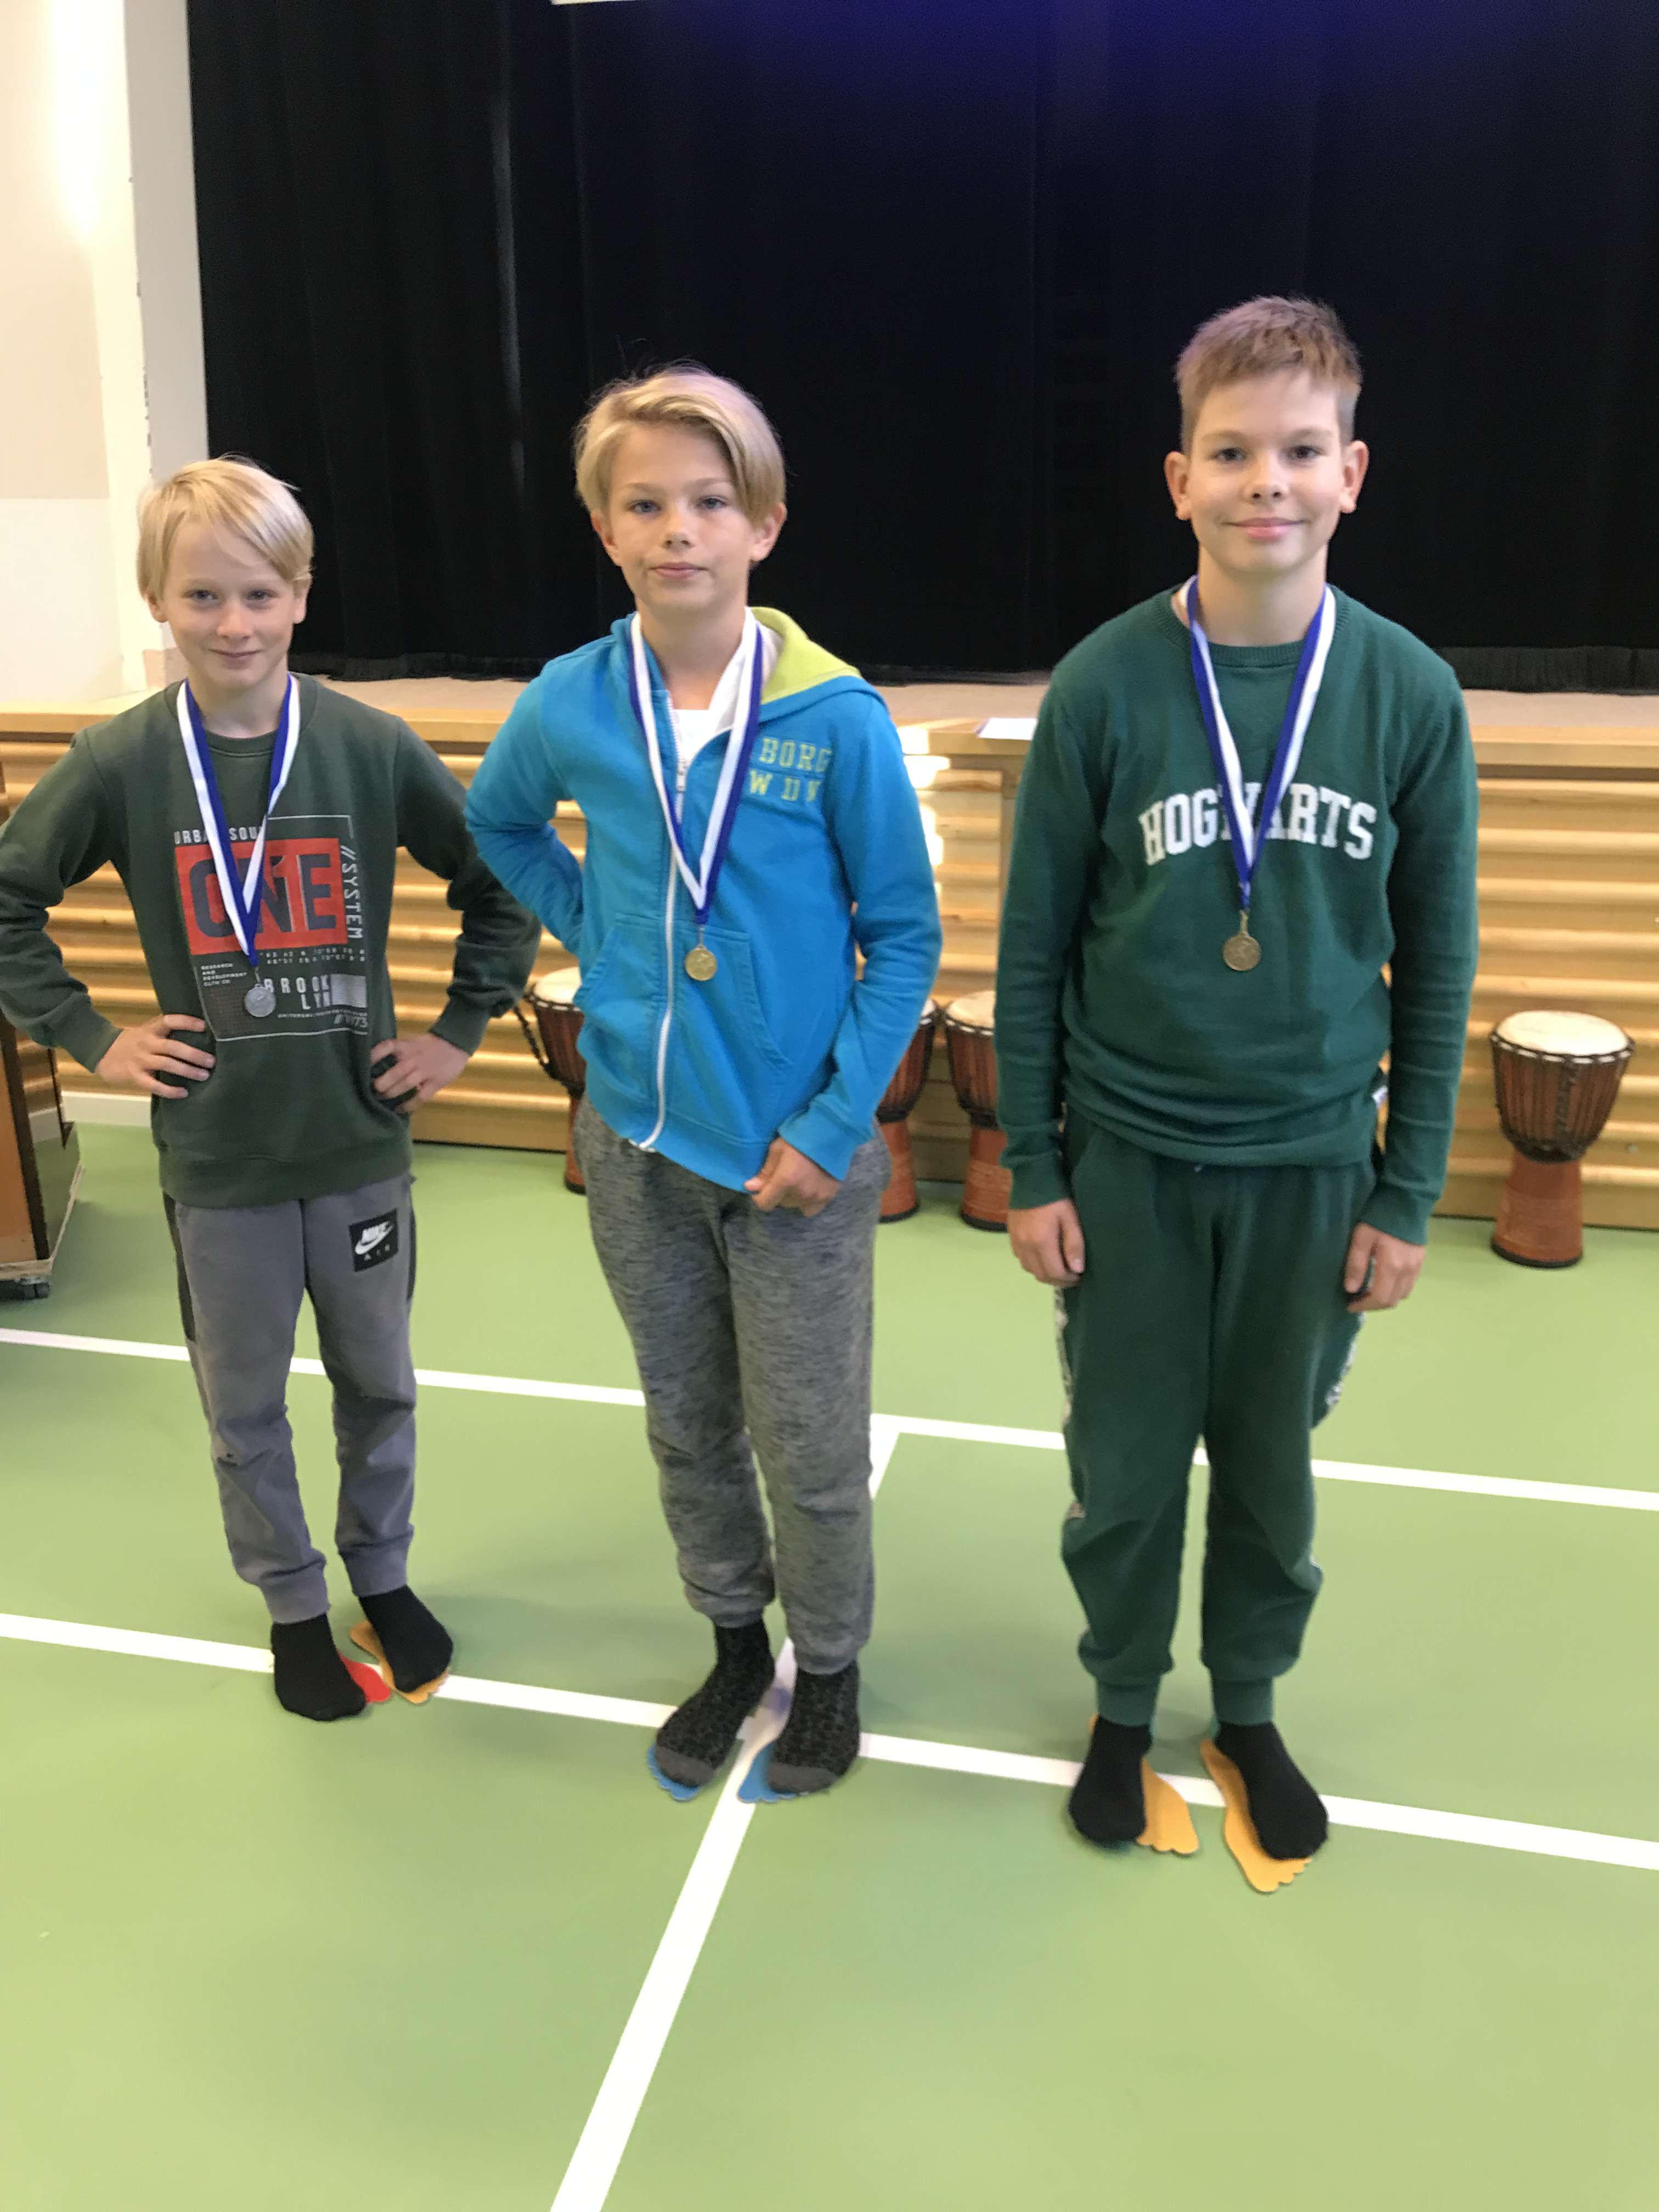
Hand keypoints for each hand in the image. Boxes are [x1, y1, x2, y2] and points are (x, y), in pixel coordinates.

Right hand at [97, 1014, 213, 1099]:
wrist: (101, 1051)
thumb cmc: (132, 1042)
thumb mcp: (146, 1031)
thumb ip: (165, 1032)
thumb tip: (197, 1035)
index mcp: (150, 1029)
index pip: (170, 1021)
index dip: (186, 1022)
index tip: (204, 1026)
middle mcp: (146, 1043)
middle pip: (172, 1047)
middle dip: (193, 1054)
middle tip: (211, 1061)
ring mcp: (140, 1059)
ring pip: (166, 1064)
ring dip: (187, 1070)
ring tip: (204, 1075)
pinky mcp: (134, 1075)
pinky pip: (154, 1084)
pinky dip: (169, 1090)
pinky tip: (183, 1093)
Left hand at [371, 1033, 469, 1113]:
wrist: (455, 1043)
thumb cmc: (430, 1045)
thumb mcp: (411, 1043)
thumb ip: (398, 1052)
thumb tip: (377, 1066)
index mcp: (406, 1047)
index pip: (385, 1047)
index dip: (373, 1056)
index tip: (363, 1066)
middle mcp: (413, 1059)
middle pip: (394, 1072)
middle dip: (381, 1084)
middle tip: (372, 1091)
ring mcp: (424, 1071)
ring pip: (404, 1085)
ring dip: (391, 1094)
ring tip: (381, 1099)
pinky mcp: (435, 1082)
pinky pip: (420, 1097)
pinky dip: (409, 1105)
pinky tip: (400, 1109)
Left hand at [745, 1139, 841, 1216]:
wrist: (832, 1132)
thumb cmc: (801, 1136)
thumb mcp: (777, 1148)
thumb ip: (765, 1171)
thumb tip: (751, 1187)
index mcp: (786, 1180)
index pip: (765, 1203)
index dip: (759, 1196)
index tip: (759, 1187)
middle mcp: (801, 1193)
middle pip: (780, 1203)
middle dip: (776, 1193)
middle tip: (780, 1178)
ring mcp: (816, 1197)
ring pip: (795, 1205)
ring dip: (791, 1197)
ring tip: (795, 1181)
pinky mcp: (829, 1196)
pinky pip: (811, 1209)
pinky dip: (805, 1202)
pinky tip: (807, 1190)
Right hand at [1008, 1197, 1085, 1286]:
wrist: (1032, 1177)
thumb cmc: (1056, 1197)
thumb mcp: (1071, 1218)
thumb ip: (1074, 1244)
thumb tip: (1076, 1269)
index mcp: (1041, 1242)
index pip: (1054, 1273)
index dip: (1068, 1280)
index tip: (1079, 1277)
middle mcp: (1025, 1246)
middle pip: (1040, 1275)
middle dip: (1057, 1280)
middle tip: (1071, 1276)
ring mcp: (1016, 1242)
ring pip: (1029, 1269)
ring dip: (1044, 1273)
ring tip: (1057, 1267)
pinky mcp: (1011, 1236)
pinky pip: (1021, 1259)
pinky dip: (1033, 1264)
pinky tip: (1042, 1256)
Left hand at [1343, 1222, 1424, 1311]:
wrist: (1405, 1201)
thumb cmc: (1378, 1218)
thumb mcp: (1361, 1238)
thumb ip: (1356, 1264)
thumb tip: (1351, 1289)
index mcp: (1392, 1266)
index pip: (1380, 1298)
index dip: (1364, 1306)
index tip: (1350, 1305)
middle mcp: (1407, 1271)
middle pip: (1392, 1301)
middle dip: (1373, 1306)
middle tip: (1357, 1301)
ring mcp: (1416, 1267)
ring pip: (1402, 1295)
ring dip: (1385, 1299)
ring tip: (1369, 1293)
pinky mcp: (1420, 1262)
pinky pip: (1409, 1285)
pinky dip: (1396, 1290)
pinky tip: (1384, 1282)